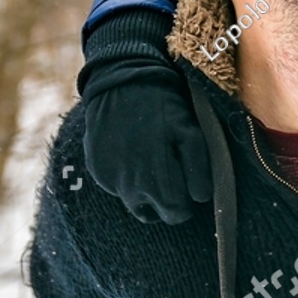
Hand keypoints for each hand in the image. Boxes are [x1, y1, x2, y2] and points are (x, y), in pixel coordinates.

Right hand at [82, 62, 213, 223]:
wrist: (122, 83)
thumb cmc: (164, 108)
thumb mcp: (191, 133)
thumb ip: (198, 169)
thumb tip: (201, 198)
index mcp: (158, 180)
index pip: (174, 214)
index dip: (184, 206)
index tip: (188, 194)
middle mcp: (130, 186)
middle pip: (152, 213)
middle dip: (165, 202)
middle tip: (172, 180)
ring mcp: (109, 179)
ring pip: (132, 201)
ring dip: (144, 192)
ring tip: (152, 165)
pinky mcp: (97, 169)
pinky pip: (115, 185)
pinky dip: (126, 177)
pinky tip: (133, 153)